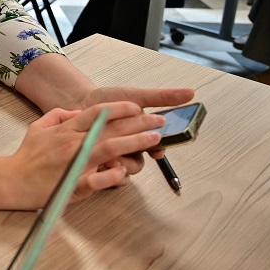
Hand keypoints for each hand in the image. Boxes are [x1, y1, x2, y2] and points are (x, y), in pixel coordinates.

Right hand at [10, 102, 164, 207]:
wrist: (12, 180)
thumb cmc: (26, 156)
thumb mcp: (38, 127)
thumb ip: (58, 116)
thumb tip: (77, 112)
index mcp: (66, 129)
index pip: (97, 113)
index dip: (119, 108)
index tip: (137, 106)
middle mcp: (74, 143)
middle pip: (110, 128)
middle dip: (137, 123)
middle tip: (158, 120)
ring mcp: (75, 163)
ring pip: (110, 148)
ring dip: (134, 143)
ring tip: (154, 139)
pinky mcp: (74, 183)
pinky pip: (97, 179)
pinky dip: (112, 176)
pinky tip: (125, 172)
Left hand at [69, 86, 193, 171]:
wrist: (79, 101)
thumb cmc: (108, 99)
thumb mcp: (135, 95)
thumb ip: (161, 97)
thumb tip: (191, 93)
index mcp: (140, 135)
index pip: (156, 149)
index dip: (157, 150)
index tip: (156, 150)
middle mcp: (129, 149)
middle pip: (138, 163)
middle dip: (132, 159)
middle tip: (127, 151)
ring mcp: (112, 157)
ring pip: (122, 171)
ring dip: (118, 165)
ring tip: (108, 158)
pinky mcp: (95, 163)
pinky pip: (104, 177)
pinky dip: (102, 171)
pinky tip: (96, 162)